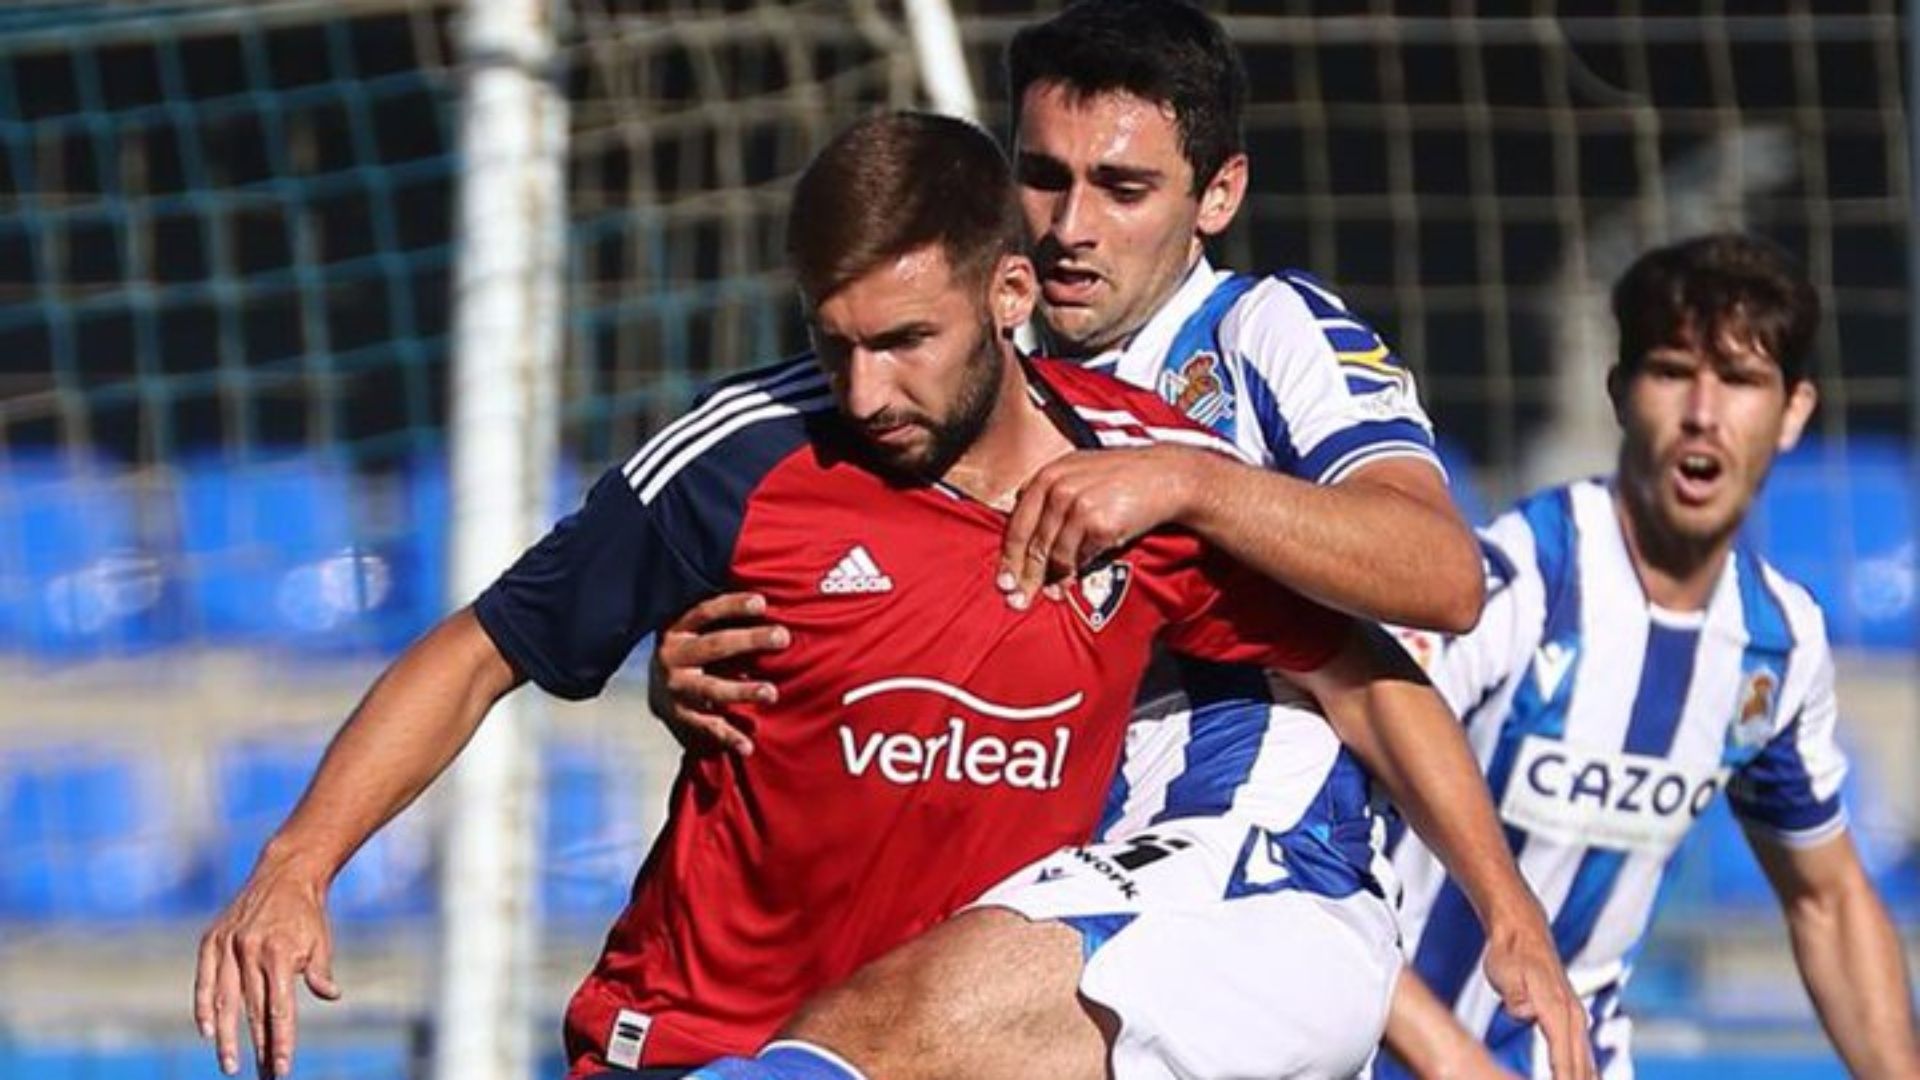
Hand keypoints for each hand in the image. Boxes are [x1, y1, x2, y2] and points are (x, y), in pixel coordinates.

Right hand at [193, 857, 340, 1077]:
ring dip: (226, 1037)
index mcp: (279, 953)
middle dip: (258, 1047)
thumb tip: (331, 996)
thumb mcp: (320, 941)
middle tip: (263, 1076)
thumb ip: (319, 972)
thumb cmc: (307, 915)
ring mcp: (227, 945)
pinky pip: (203, 980)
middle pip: (252, 1011)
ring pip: (223, 1001)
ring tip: (231, 1065)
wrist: (284, 875)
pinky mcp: (211, 940)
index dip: (280, 1042)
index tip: (282, 1069)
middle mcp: (249, 950)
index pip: (279, 1009)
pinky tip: (207, 1033)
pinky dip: (202, 1007)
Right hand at [649, 591, 789, 755]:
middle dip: (750, 640)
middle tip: (783, 637)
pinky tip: (748, 745)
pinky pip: (706, 727)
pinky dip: (728, 737)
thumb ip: (724, 617)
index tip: (762, 602)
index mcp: (677, 629)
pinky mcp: (680, 717)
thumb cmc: (693, 648)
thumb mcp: (698, 629)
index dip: (732, 606)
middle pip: (714, 646)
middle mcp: (672, 657)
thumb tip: (769, 597)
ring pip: (711, 689)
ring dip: (742, 690)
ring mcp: (675, 689)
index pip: (705, 612)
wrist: (656, 690)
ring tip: (772, 692)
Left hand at [996, 446, 1205, 609]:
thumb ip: (1049, 493)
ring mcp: (1079, 506)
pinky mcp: (1100, 524)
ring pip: (1054, 555)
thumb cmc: (1121, 477)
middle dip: (1023, 576)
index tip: (1003, 580)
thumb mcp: (1078, 471)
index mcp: (1048, 475)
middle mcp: (1058, 488)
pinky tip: (1071, 584)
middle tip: (1015, 600)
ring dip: (1051, 580)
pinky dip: (1075, 574)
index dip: (1008, 556)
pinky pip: (1080, 558)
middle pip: (1032, 543)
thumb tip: (1025, 532)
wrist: (1164, 476)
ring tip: (1050, 596)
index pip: (1017, 523)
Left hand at [1481, 918, 1593, 1079]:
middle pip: (1579, 1065)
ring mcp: (1575, 1016)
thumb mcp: (1504, 971)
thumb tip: (1524, 1012)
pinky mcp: (1571, 1016)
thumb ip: (1515, 995)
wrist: (1522, 931)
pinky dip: (1585, 1072)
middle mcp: (1573, 1015)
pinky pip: (1582, 1053)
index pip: (1562, 1057)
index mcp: (1556, 1008)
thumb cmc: (1509, 953)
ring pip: (1586, 1061)